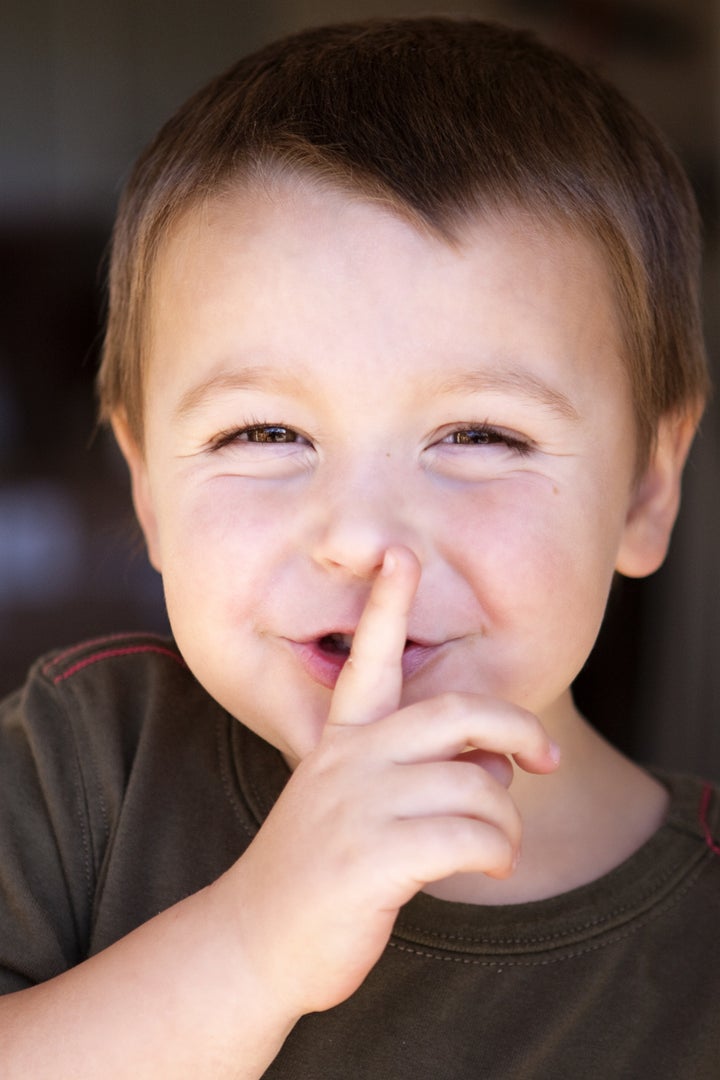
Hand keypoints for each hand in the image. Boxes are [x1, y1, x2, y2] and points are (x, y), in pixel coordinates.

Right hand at [228, 547, 558, 1018]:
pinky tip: (488, 867)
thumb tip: (495, 761)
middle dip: (518, 727)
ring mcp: (358, 806)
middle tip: (546, 757)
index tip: (398, 553)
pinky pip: (472, 837)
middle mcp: (350, 759)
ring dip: (506, 822)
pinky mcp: (372, 857)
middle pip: (459, 714)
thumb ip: (418, 770)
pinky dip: (497, 853)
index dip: (387, 604)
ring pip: (478, 785)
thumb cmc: (321, 869)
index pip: (369, 659)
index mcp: (342, 738)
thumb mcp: (356, 803)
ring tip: (494, 844)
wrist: (256, 940)